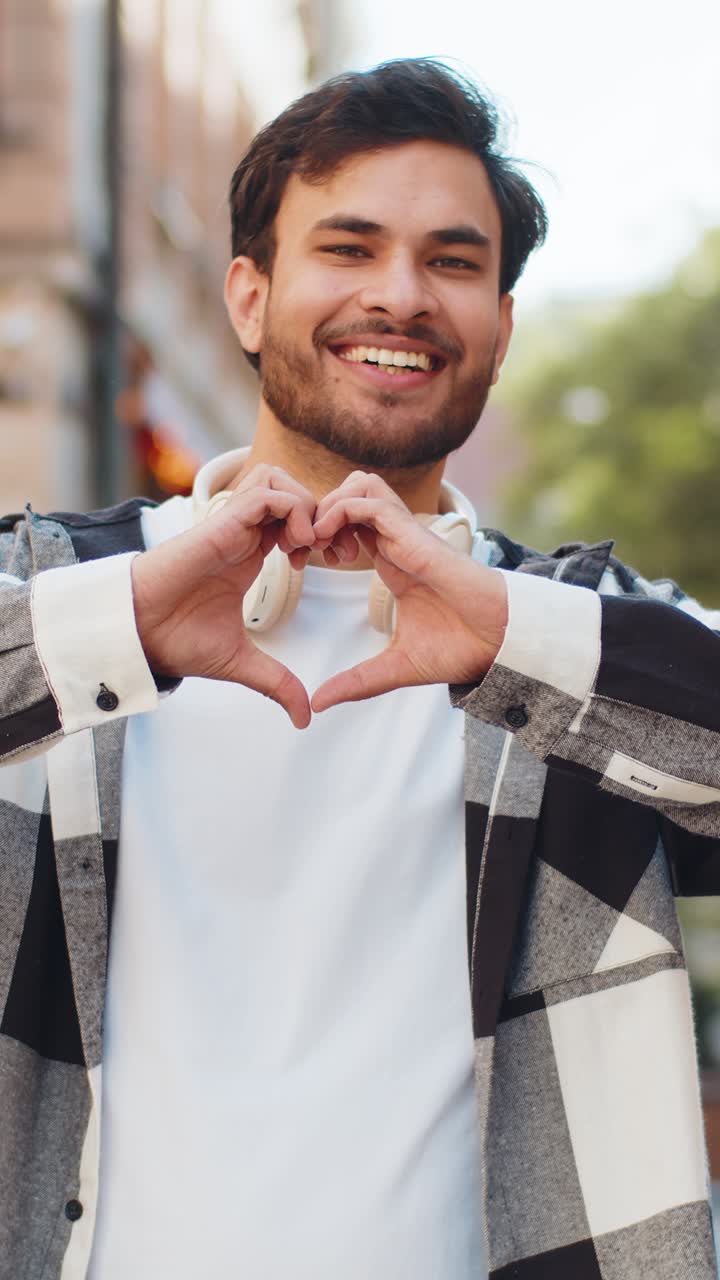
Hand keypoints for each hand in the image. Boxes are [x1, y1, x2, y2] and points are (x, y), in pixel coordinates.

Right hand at [131, 466, 316, 727]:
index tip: (333, 564)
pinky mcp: (221, 522)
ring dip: (305, 506)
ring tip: (310, 545)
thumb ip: (277, 682)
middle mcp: (244, 533)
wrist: (138, 634)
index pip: (296, 519)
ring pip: (279, 480)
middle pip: (293, 490)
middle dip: (324, 513)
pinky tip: (294, 546)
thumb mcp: (242, 663)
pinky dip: (290, 509)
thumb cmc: (178, 641)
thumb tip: (304, 718)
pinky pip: (266, 492)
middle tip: (333, 552)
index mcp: (251, 554)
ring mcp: (232, 524)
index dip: (323, 533)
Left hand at [310, 472, 508, 711]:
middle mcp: (396, 542)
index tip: (300, 562)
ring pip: (360, 485)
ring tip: (316, 541)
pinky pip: (370, 501)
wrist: (499, 643)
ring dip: (330, 505)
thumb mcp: (394, 668)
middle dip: (317, 512)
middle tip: (302, 547)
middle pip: (350, 493)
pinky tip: (329, 540)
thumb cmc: (460, 648)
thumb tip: (318, 704)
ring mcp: (406, 534)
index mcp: (391, 562)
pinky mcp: (415, 534)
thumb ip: (356, 682)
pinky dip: (342, 511)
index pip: (347, 524)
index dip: (317, 534)